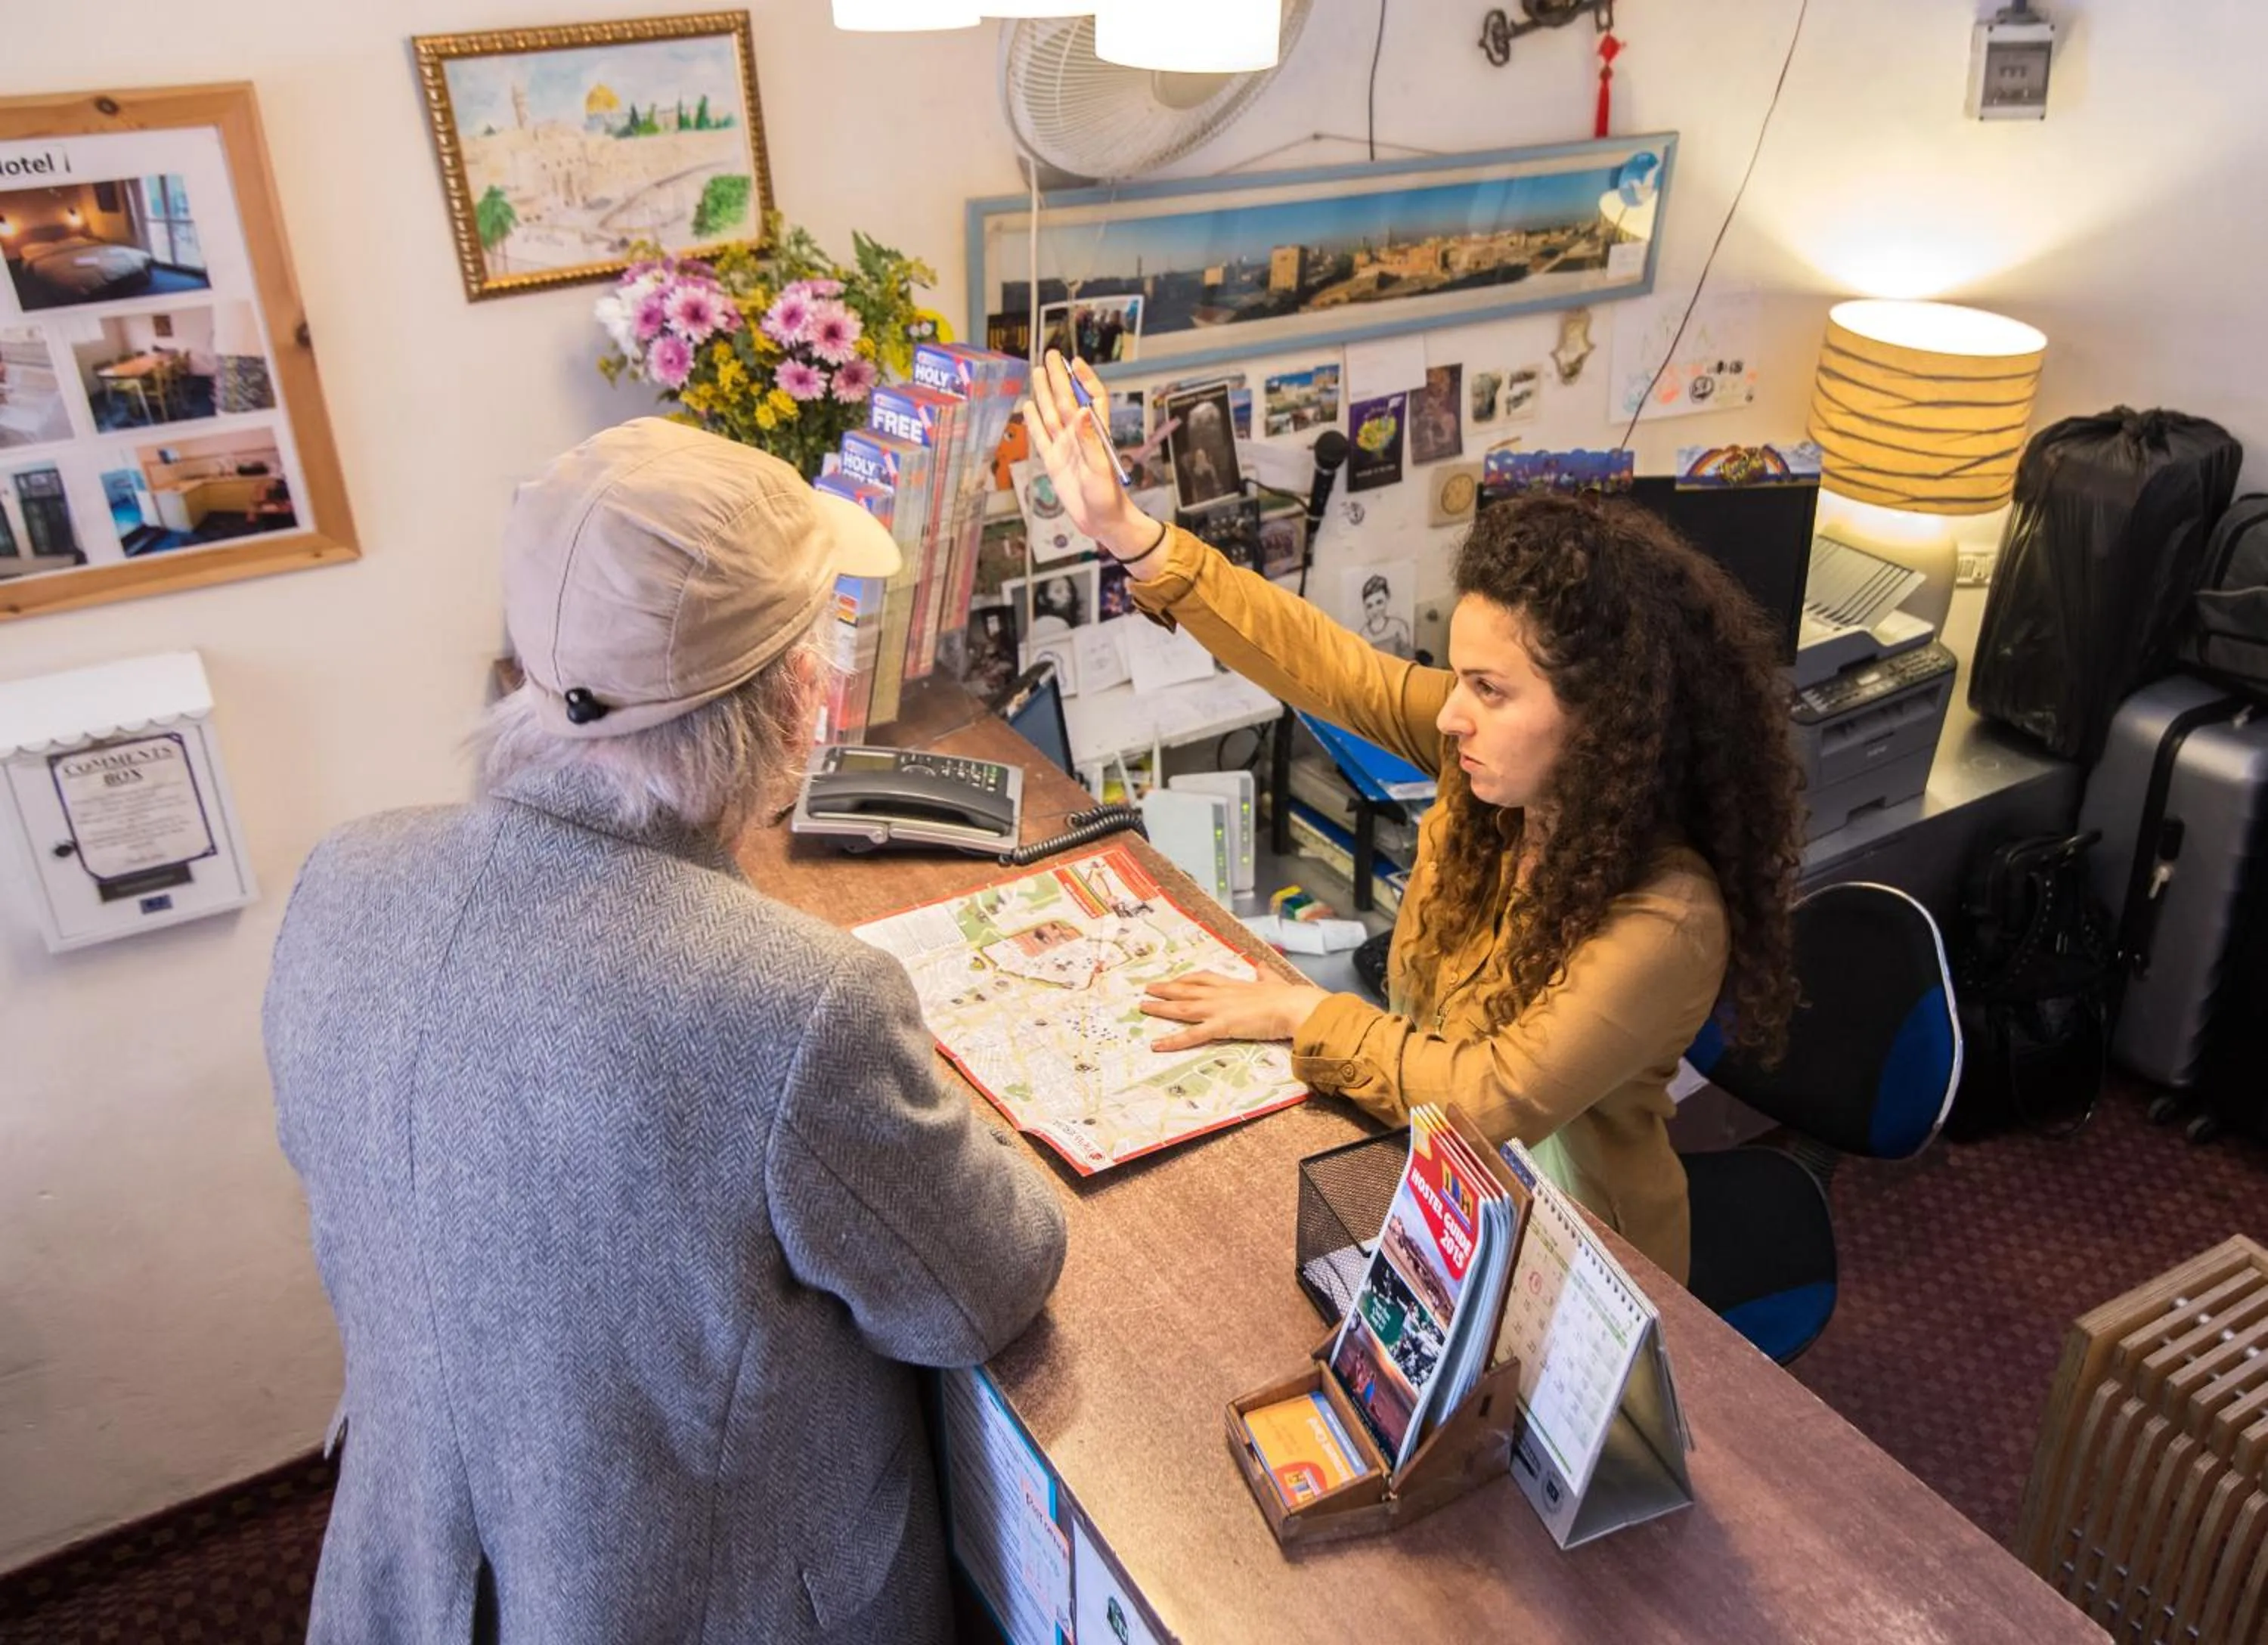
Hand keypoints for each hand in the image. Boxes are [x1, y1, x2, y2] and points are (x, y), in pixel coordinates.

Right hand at [1022, 351, 1158, 564]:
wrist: (1100, 522)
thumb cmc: (1108, 498)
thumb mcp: (1101, 470)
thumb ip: (1091, 440)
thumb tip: (1081, 411)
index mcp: (1096, 434)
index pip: (1092, 399)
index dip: (1085, 380)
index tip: (1076, 362)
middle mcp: (1079, 436)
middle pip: (1067, 400)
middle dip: (1059, 377)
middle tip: (1051, 354)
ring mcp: (1065, 448)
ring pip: (1052, 414)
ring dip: (1045, 393)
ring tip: (1038, 372)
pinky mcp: (1053, 462)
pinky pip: (1041, 437)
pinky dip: (1034, 422)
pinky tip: (1029, 406)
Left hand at [1140, 971, 1329, 1053]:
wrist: (1292, 1005)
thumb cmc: (1287, 997)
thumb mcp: (1273, 980)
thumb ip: (1264, 975)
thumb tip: (1261, 966)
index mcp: (1233, 985)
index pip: (1204, 979)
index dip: (1187, 979)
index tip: (1175, 979)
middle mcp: (1220, 994)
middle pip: (1186, 990)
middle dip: (1166, 989)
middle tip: (1148, 989)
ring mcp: (1218, 1009)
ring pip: (1182, 1009)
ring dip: (1161, 1008)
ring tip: (1143, 1007)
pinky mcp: (1220, 1026)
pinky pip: (1191, 1035)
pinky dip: (1172, 1040)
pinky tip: (1157, 1045)